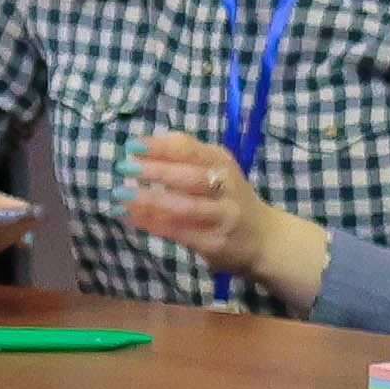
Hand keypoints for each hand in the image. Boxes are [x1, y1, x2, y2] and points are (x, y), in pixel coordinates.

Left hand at [123, 131, 323, 305]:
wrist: (267, 240)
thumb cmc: (229, 199)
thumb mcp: (216, 170)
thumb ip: (186, 156)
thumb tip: (142, 146)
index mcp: (223, 164)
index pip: (191, 150)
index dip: (161, 147)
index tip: (132, 145)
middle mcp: (227, 188)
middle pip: (191, 177)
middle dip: (157, 171)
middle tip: (124, 167)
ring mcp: (223, 216)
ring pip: (187, 206)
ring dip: (152, 200)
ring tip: (122, 195)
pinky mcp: (215, 242)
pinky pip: (181, 232)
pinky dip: (153, 224)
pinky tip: (131, 217)